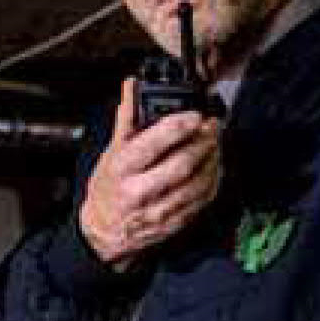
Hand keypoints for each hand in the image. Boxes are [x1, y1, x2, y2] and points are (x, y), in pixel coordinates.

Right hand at [79, 78, 221, 271]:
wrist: (104, 232)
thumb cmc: (108, 189)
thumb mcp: (110, 152)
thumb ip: (126, 120)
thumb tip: (131, 88)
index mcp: (122, 169)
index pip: (152, 145)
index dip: (177, 128)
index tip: (194, 115)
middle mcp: (139, 191)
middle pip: (181, 165)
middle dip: (203, 142)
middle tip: (212, 126)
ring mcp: (159, 210)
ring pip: (197, 183)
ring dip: (213, 159)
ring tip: (215, 142)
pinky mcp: (174, 222)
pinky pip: (202, 200)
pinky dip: (213, 180)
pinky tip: (214, 166)